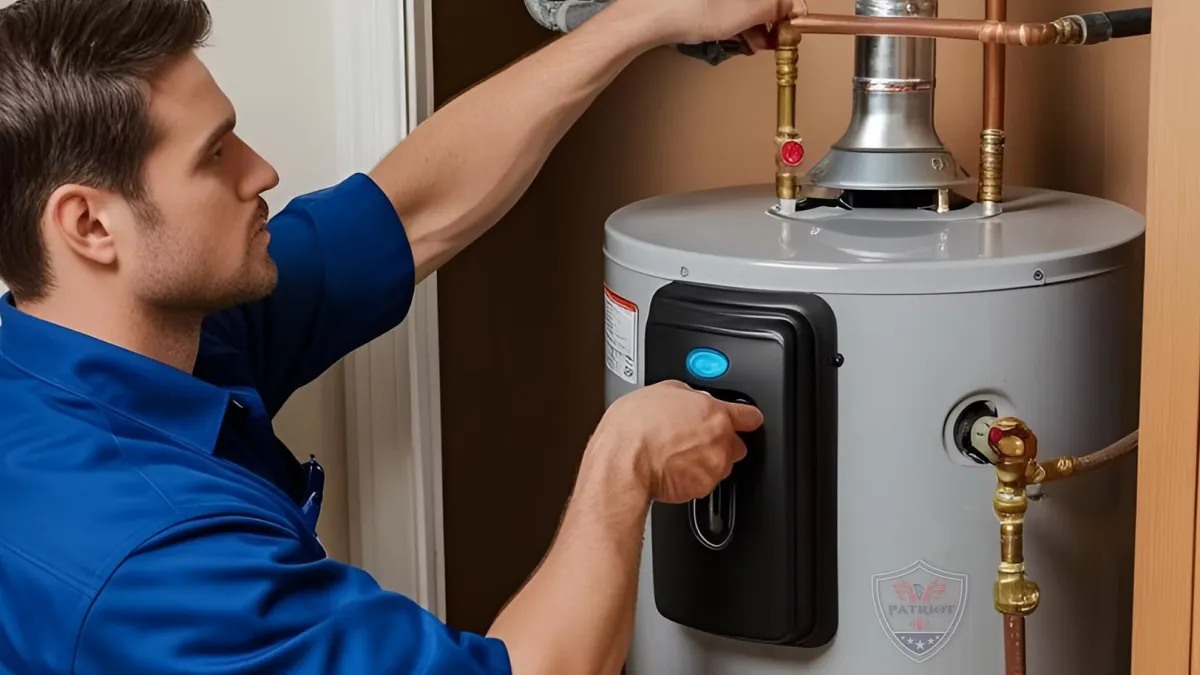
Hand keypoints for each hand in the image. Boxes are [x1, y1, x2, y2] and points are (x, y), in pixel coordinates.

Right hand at [591, 380, 763, 502]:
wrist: (623, 461)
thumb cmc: (634, 427)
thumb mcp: (660, 390)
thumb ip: (686, 394)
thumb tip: (688, 398)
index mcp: (714, 412)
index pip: (749, 415)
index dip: (746, 417)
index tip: (746, 420)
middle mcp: (720, 441)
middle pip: (735, 444)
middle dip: (720, 443)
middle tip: (693, 440)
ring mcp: (713, 467)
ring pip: (719, 465)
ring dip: (704, 461)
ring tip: (676, 455)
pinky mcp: (702, 488)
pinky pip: (702, 483)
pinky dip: (691, 478)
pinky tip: (671, 469)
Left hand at [621, 0, 807, 47]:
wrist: (648, 17)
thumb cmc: (690, 10)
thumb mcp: (742, 13)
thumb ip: (772, 7)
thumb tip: (793, 6)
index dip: (790, 8)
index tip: (795, 25)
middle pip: (760, 0)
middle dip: (769, 18)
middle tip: (774, 39)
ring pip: (744, 4)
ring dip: (753, 23)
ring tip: (753, 44)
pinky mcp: (700, 1)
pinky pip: (727, 7)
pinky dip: (735, 21)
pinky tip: (737, 38)